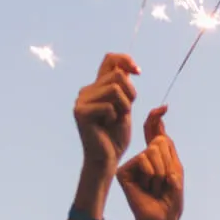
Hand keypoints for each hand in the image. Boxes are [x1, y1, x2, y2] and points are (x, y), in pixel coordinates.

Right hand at [74, 54, 138, 177]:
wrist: (107, 159)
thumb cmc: (116, 136)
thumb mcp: (125, 107)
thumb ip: (123, 88)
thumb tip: (128, 68)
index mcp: (97, 87)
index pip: (110, 60)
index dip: (126, 60)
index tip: (138, 72)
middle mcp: (87, 90)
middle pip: (118, 76)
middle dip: (130, 94)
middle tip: (126, 111)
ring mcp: (81, 101)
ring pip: (115, 89)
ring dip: (124, 106)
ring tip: (116, 119)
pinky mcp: (80, 112)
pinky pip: (108, 106)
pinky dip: (114, 117)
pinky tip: (106, 126)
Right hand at [117, 106, 183, 219]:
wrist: (160, 219)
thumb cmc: (170, 199)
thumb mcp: (176, 171)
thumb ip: (168, 149)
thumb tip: (159, 132)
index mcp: (155, 158)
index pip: (155, 135)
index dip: (156, 121)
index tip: (162, 109)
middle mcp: (142, 158)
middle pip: (159, 142)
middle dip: (167, 164)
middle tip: (163, 182)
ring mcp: (132, 164)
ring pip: (153, 151)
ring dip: (161, 172)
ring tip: (156, 187)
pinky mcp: (124, 171)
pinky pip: (143, 160)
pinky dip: (151, 174)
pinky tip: (146, 188)